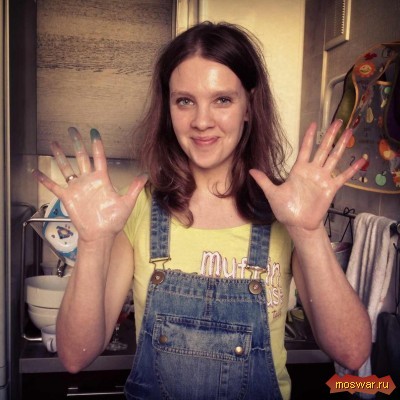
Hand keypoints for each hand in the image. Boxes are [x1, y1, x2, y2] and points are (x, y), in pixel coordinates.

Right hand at [32, 127, 147, 241]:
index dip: (96, 145)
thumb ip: (135, 188)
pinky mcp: (67, 197)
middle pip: (80, 157)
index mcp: (102, 179)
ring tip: (53, 143)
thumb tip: (146, 175)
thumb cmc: (114, 220)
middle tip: (72, 130)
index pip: (99, 158)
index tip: (94, 133)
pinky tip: (36, 172)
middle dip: (76, 143)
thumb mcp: (127, 202)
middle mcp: (88, 181)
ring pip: (66, 168)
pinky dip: (44, 180)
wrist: (101, 235)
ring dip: (59, 156)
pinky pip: (54, 186)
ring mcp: (77, 188)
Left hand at [249, 120, 364, 231]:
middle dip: (330, 135)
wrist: (297, 224)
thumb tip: (250, 170)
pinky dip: (352, 168)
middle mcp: (312, 171)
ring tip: (349, 132)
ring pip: (334, 158)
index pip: (305, 149)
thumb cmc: (285, 209)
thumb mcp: (272, 194)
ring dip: (341, 145)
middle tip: (338, 121)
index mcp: (299, 170)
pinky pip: (343, 176)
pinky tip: (361, 159)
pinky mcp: (331, 188)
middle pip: (323, 149)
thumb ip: (264, 181)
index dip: (309, 136)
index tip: (314, 123)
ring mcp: (323, 178)